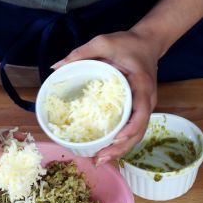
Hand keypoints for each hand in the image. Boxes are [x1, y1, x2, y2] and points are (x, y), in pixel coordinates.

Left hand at [52, 29, 163, 164]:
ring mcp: (144, 107)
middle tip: (99, 159)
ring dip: (120, 150)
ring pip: (136, 134)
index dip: (129, 129)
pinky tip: (106, 150)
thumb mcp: (103, 42)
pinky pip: (132, 129)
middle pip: (138, 131)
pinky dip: (121, 142)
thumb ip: (81, 52)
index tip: (115, 140)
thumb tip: (55, 66)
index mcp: (142, 86)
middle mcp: (147, 100)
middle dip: (120, 148)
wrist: (147, 42)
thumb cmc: (128, 43)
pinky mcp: (138, 110)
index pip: (140, 113)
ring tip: (99, 160)